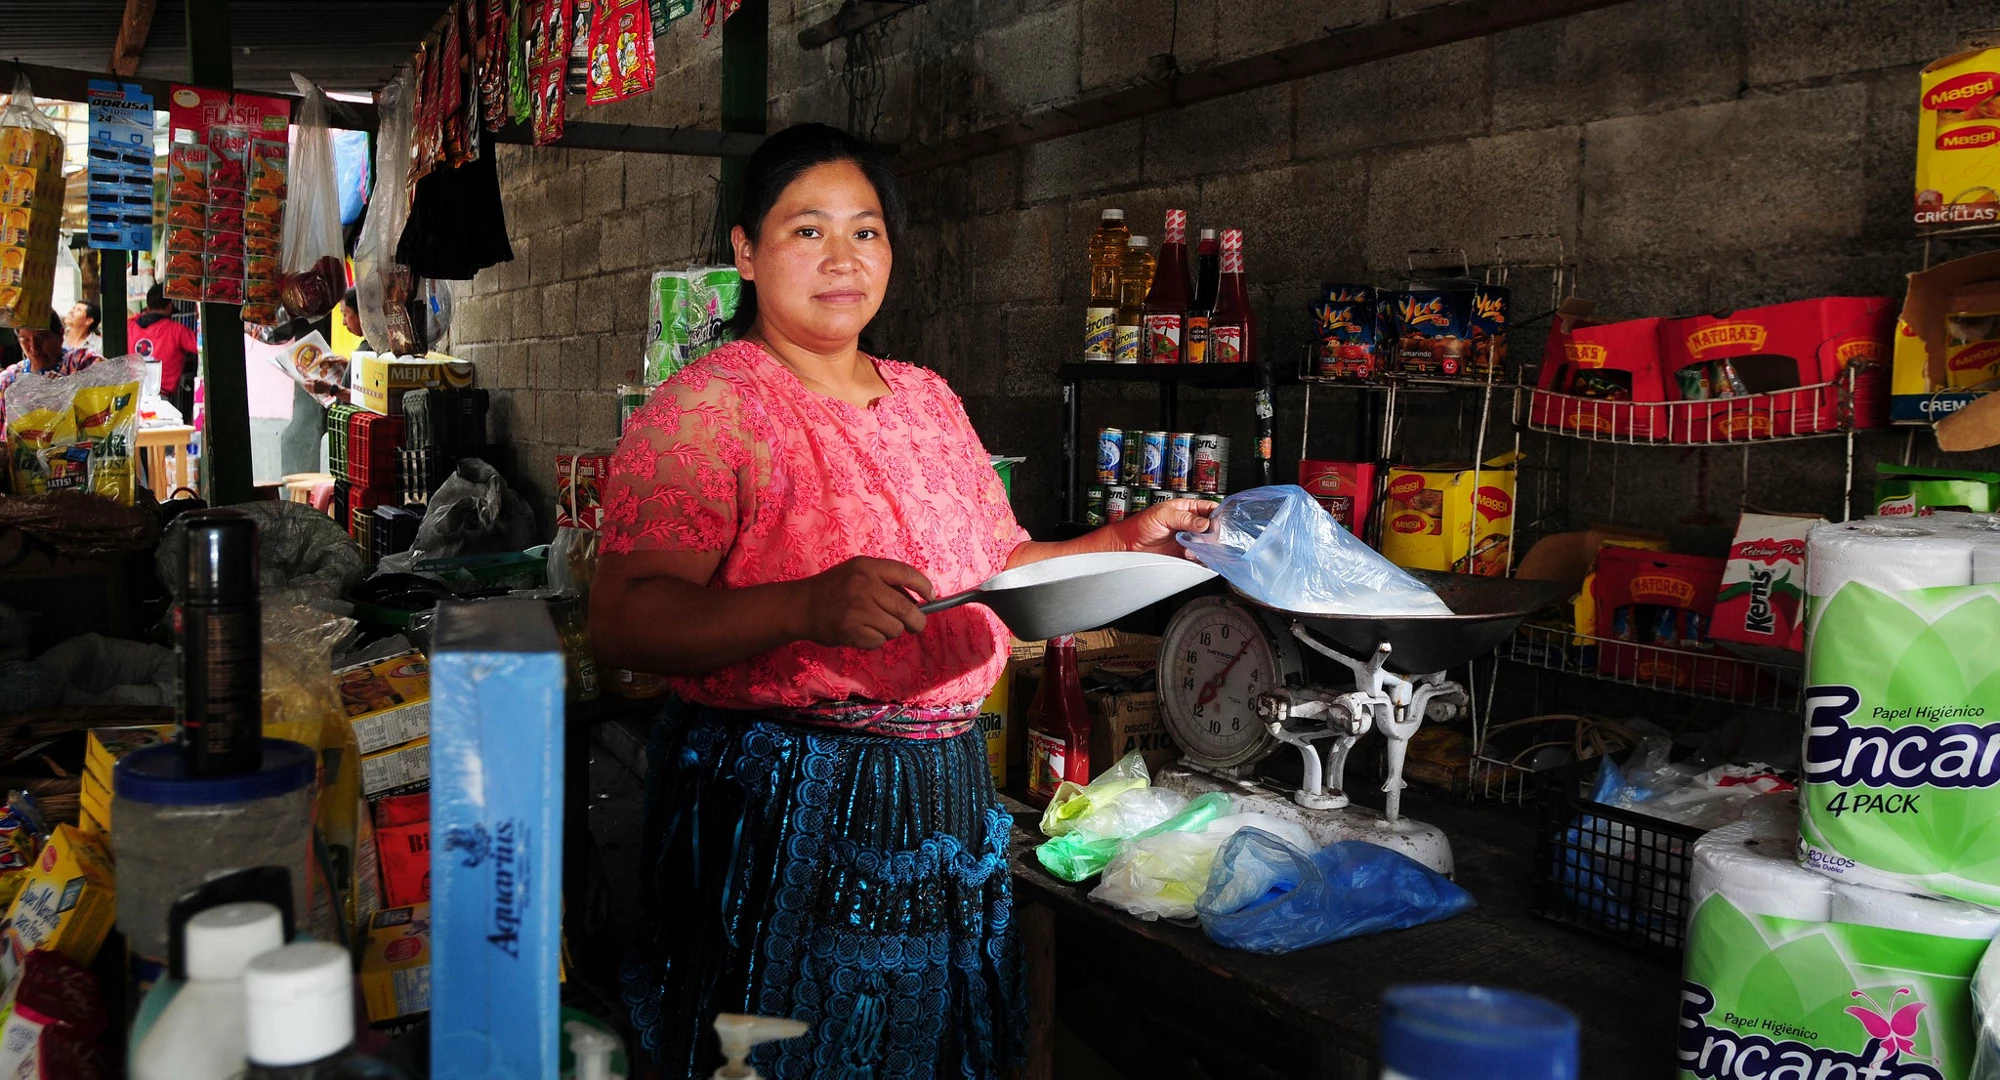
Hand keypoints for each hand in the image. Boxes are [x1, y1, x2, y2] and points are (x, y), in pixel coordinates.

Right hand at [795, 556, 933, 649]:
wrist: (801, 606)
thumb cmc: (834, 589)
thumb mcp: (857, 572)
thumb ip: (885, 581)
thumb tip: (918, 601)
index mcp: (867, 567)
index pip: (906, 574)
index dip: (924, 586)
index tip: (931, 597)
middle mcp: (864, 585)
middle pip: (907, 609)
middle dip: (917, 621)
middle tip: (916, 626)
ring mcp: (857, 609)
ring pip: (895, 628)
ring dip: (891, 631)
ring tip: (875, 626)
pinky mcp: (851, 630)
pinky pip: (879, 641)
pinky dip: (874, 641)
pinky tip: (861, 632)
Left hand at [1111, 498, 1214, 558]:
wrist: (1128, 545)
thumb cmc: (1141, 525)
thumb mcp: (1163, 515)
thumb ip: (1185, 518)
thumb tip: (1204, 523)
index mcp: (1187, 509)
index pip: (1210, 509)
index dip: (1217, 514)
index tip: (1219, 522)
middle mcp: (1190, 524)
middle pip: (1212, 528)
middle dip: (1213, 533)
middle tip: (1209, 536)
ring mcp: (1188, 540)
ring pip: (1208, 543)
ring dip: (1206, 546)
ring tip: (1195, 545)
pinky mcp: (1185, 555)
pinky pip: (1200, 557)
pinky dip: (1200, 557)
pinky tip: (1190, 554)